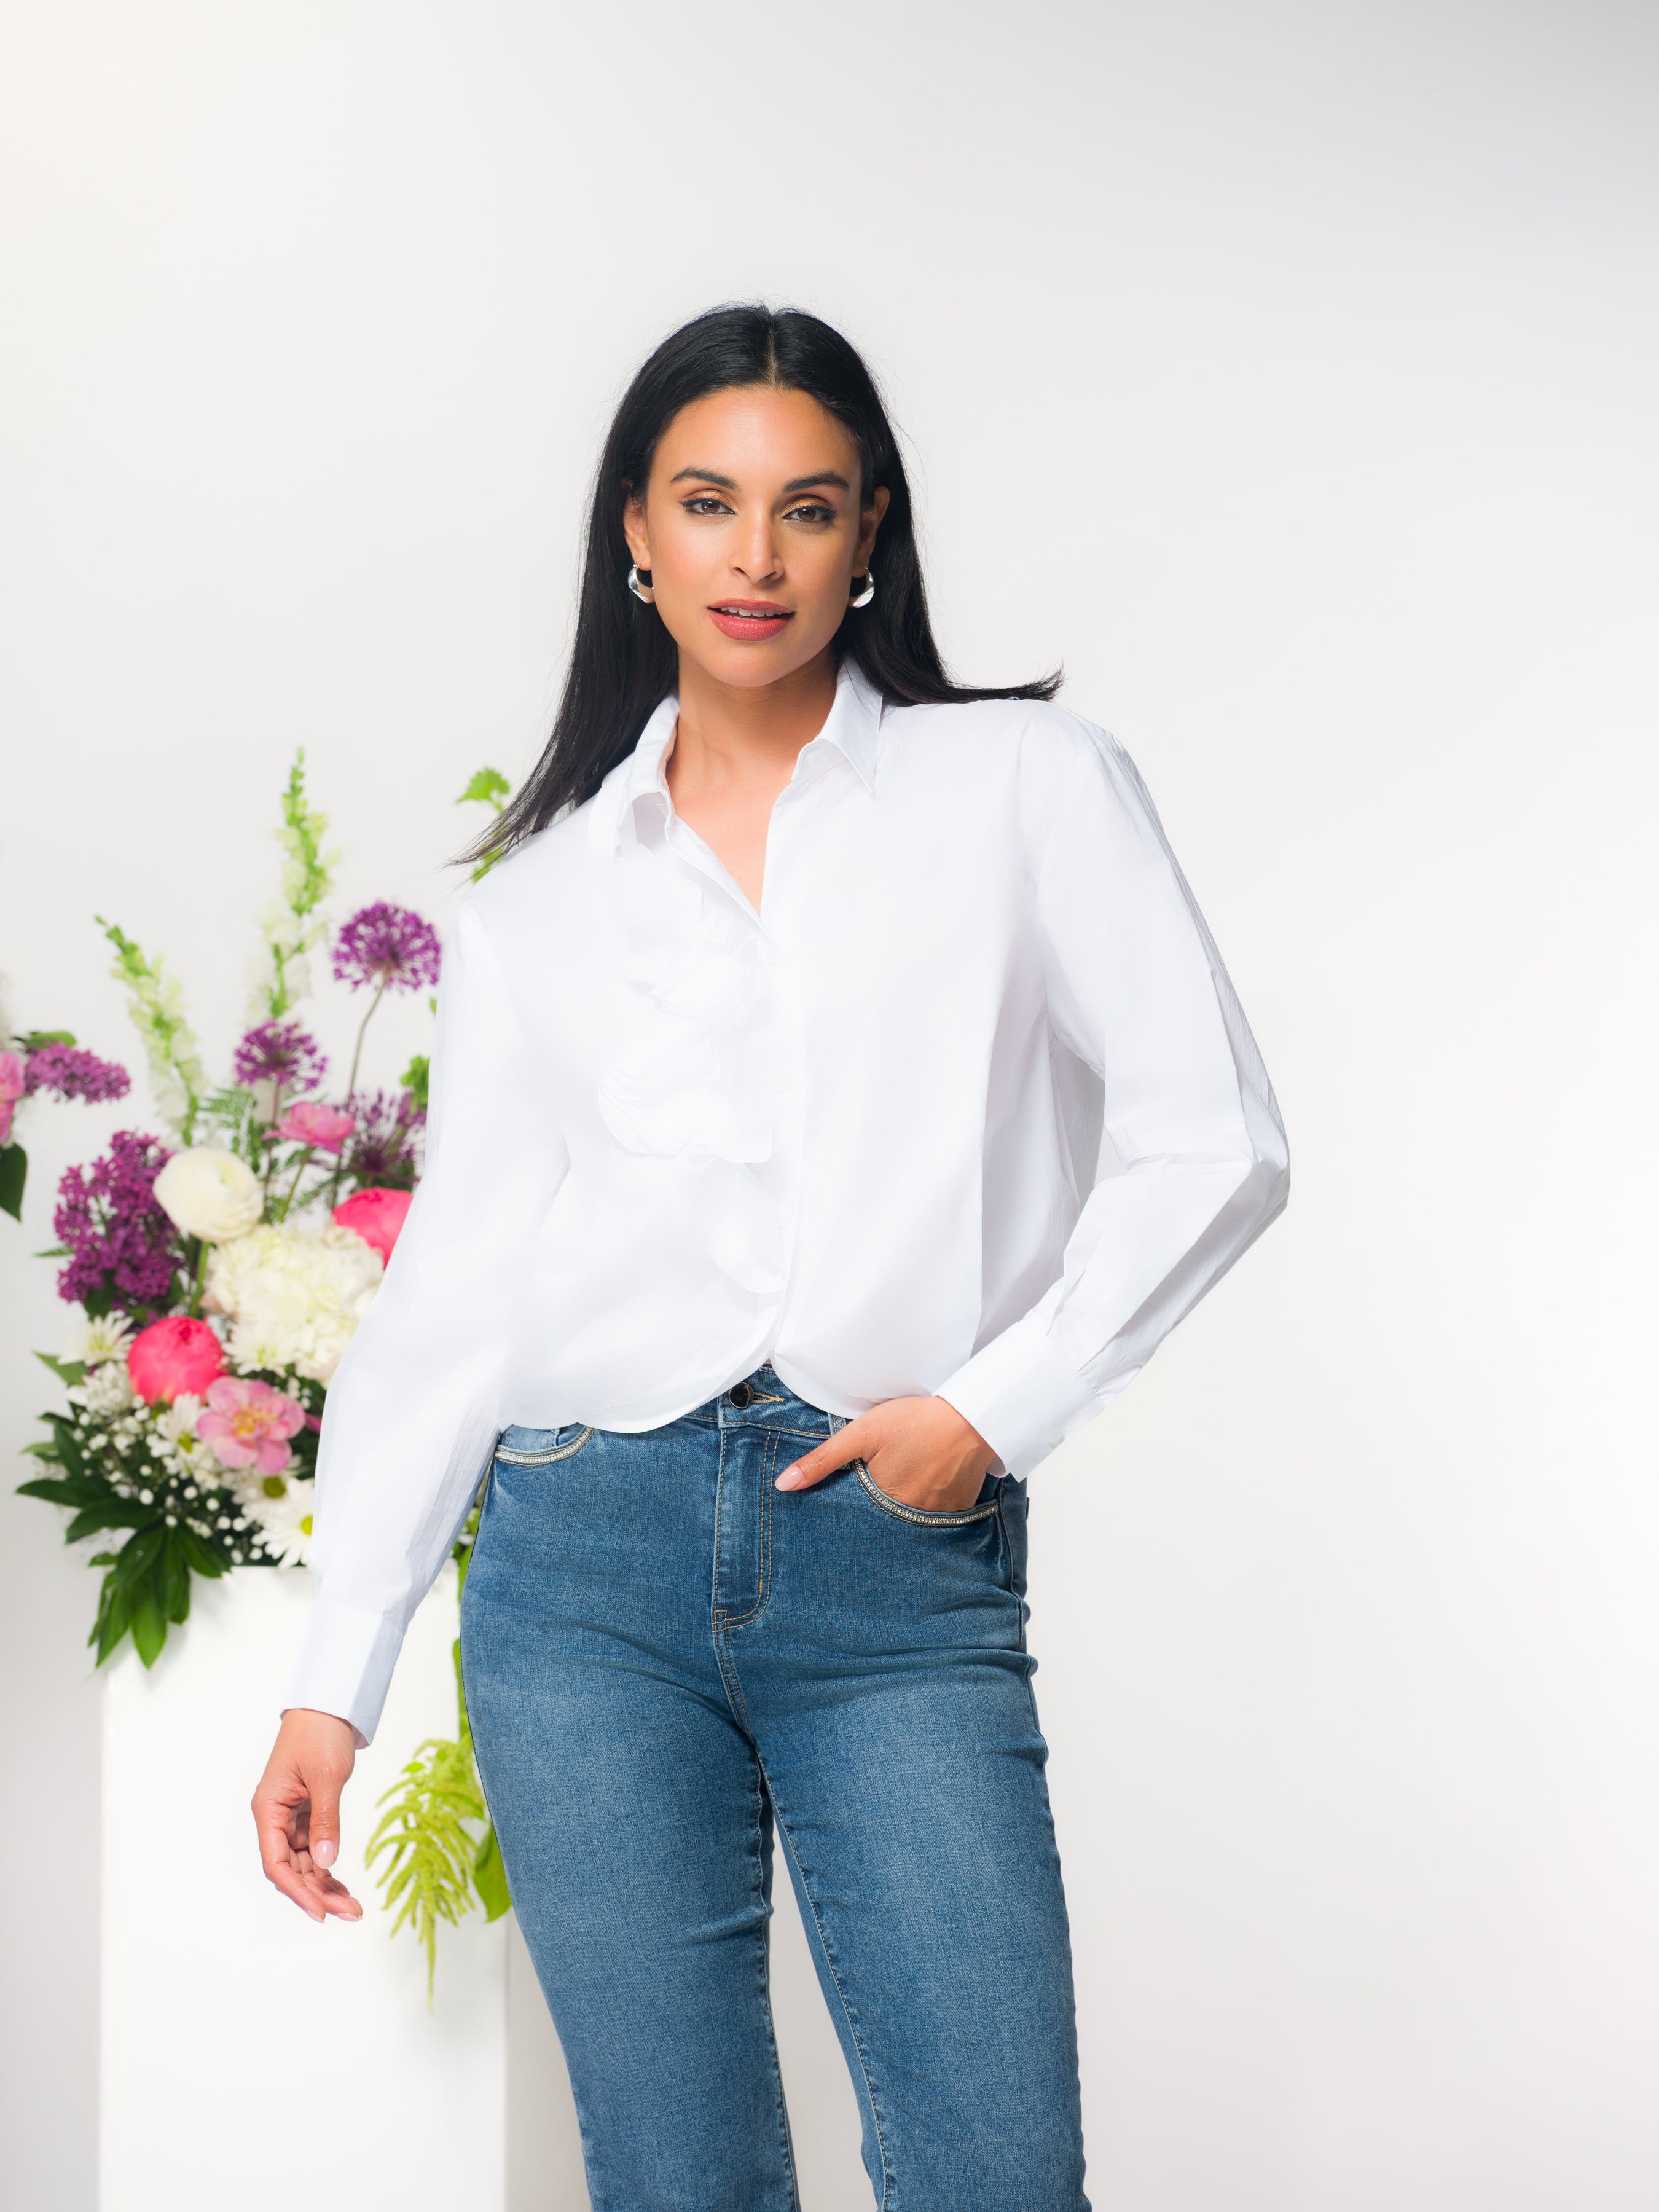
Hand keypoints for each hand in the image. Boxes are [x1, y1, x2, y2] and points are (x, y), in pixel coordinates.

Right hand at [252, 1707, 363, 1923]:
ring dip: (324, 1885)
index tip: (321, 1912)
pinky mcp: (307, 1812)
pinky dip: (328, 1866)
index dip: (297, 1891)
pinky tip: (343, 1886)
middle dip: (317, 1893)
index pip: (277, 1863)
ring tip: (352, 1907)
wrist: (329, 1705)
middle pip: (291, 1869)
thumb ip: (325, 1820)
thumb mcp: (326, 1777)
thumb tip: (324, 1863)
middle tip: (350, 1913)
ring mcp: (290, 1817)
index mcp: (268, 1809)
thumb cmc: (320, 1733)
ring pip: (304, 1863)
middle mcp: (275, 1817)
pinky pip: (314, 1848)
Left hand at [776, 1395, 998, 1512]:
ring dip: (906, 1501)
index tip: (859, 1487)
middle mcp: (912, 1518)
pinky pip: (938, 1513)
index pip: (858, 1516)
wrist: (973, 1416)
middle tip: (888, 1476)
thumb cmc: (917, 1422)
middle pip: (885, 1517)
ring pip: (911, 1516)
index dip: (854, 1504)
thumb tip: (784, 1485)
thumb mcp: (862, 1434)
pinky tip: (930, 1477)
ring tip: (909, 1474)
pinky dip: (930, 1499)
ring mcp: (939, 1516)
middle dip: (880, 1504)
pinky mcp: (960, 1508)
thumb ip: (822, 1460)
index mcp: (884, 1503)